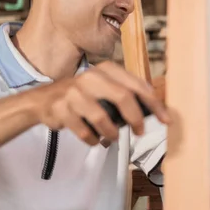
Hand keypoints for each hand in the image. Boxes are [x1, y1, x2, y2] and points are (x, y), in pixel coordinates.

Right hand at [32, 61, 167, 145]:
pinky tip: (94, 139)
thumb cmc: (84, 95)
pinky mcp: (61, 108)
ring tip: (113, 137)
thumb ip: (127, 94)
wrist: (44, 100)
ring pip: (102, 117)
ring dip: (112, 132)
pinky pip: (85, 131)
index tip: (166, 119)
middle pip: (123, 97)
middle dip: (136, 118)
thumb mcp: (105, 87)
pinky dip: (93, 139)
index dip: (154, 103)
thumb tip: (155, 111)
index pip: (137, 85)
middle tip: (140, 132)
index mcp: (107, 69)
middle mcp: (91, 77)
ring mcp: (74, 92)